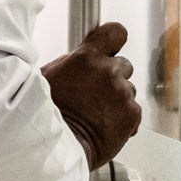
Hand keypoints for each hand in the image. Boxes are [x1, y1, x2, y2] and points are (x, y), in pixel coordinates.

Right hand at [42, 22, 140, 169]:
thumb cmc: (46, 116)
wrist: (56, 146)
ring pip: (128, 91)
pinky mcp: (132, 115)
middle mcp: (108, 72)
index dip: (114, 39)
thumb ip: (71, 64)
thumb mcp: (49, 77)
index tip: (113, 44)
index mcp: (86, 58)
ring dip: (117, 100)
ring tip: (97, 114)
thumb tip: (77, 62)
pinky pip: (133, 112)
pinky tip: (105, 125)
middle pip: (123, 66)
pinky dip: (124, 119)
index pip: (114, 33)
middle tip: (95, 94)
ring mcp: (122, 93)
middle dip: (112, 77)